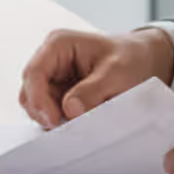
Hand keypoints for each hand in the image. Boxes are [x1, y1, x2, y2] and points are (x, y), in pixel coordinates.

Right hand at [19, 28, 173, 128]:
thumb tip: (70, 110)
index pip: (34, 73)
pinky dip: (60, 120)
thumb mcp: (117, 72)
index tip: (53, 121)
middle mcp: (50, 59)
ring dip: (52, 117)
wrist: (144, 60)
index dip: (38, 99)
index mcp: (59, 44)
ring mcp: (53, 77)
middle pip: (30, 91)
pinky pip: (50, 111)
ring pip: (37, 104)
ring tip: (76, 123)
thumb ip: (92, 91)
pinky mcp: (60, 92)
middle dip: (44, 112)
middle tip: (65, 128)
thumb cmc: (131, 58)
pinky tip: (77, 122)